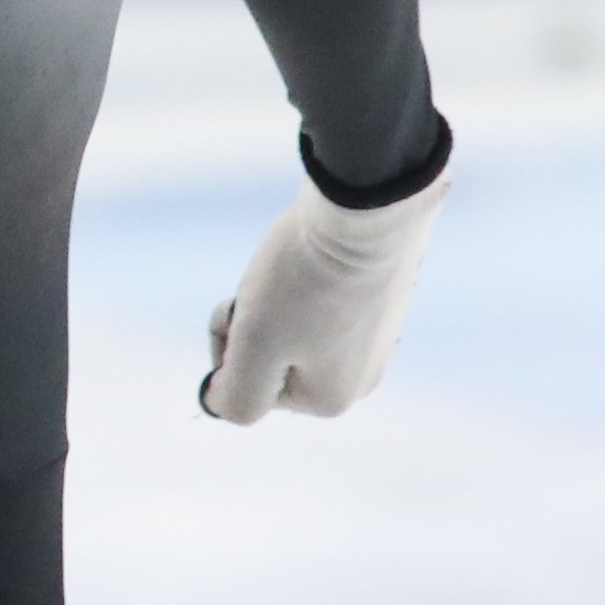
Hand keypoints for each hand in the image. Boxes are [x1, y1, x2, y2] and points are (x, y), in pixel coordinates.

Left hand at [201, 150, 449, 422]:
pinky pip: (322, 296)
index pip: (247, 388)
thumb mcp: (254, 344)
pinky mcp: (382, 294)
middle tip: (271, 281)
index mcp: (331, 400)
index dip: (230, 344)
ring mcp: (377, 334)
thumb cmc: (306, 274)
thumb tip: (222, 403)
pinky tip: (322, 250)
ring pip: (295, 323)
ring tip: (297, 262)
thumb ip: (235, 395)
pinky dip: (306, 273)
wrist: (369, 201)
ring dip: (277, 295)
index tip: (244, 309)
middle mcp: (361, 376)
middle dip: (255, 320)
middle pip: (274, 357)